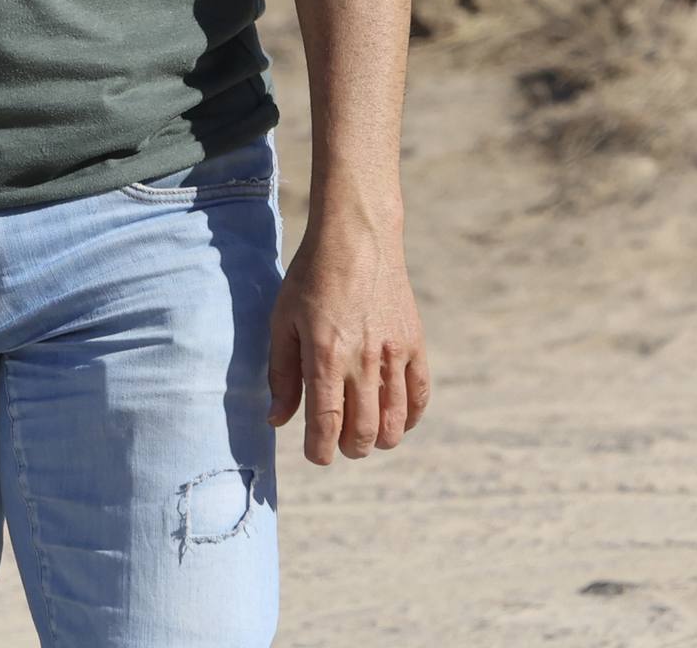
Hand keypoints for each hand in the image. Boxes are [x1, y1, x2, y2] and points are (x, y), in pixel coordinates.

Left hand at [269, 212, 430, 464]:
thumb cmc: (310, 279)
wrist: (357, 240)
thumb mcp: (282, 321)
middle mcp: (362, 360)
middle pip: (362, 431)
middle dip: (348, 448)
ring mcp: (393, 353)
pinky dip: (408, 417)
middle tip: (337, 444)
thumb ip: (281, 374)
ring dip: (378, 439)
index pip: (326, 423)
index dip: (320, 450)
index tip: (316, 456)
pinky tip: (394, 420)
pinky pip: (418, 396)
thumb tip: (277, 420)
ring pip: (393, 421)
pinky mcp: (414, 344)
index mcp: (325, 355)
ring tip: (363, 436)